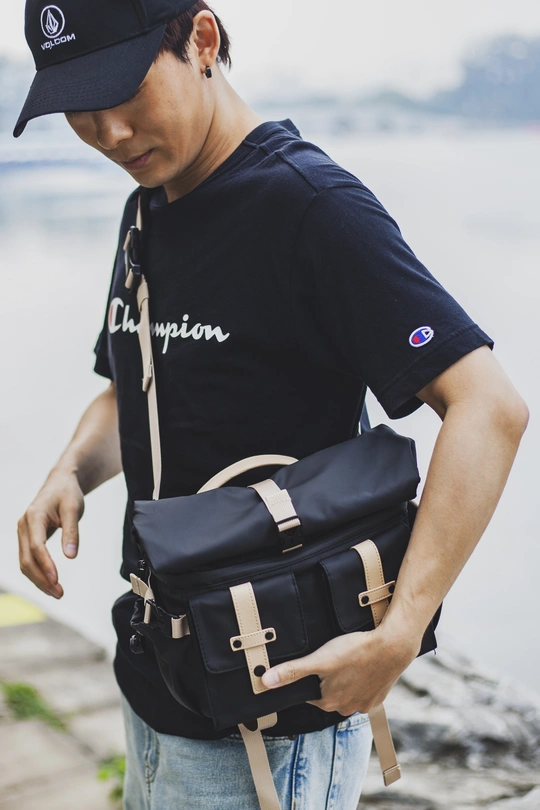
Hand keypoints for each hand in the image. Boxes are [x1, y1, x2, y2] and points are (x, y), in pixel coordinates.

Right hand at [17, 471, 84, 599]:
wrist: (60, 482)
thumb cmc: (68, 493)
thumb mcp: (74, 508)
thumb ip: (72, 531)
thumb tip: (71, 556)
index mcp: (34, 516)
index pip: (36, 546)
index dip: (45, 565)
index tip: (57, 580)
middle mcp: (23, 525)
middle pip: (27, 559)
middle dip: (42, 579)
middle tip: (60, 593)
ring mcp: (23, 532)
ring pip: (25, 562)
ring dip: (39, 580)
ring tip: (57, 593)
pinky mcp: (27, 538)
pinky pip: (28, 559)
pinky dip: (38, 573)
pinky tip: (51, 583)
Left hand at [261, 625, 419, 715]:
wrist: (392, 647)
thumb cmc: (355, 651)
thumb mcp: (320, 659)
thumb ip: (292, 671)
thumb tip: (265, 681)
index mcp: (328, 702)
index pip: (309, 692)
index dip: (309, 677)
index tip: (314, 664)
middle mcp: (345, 708)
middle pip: (327, 692)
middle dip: (327, 678)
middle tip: (333, 658)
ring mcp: (364, 704)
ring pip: (346, 691)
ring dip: (344, 679)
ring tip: (348, 660)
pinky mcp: (378, 698)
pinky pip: (363, 690)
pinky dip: (361, 680)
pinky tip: (361, 665)